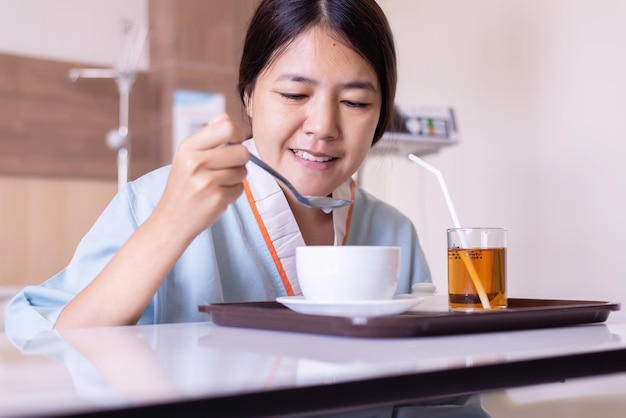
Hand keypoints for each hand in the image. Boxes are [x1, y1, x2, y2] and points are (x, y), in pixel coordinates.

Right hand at [153, 114, 248, 242]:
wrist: (171, 221)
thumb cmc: (183, 187)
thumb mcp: (187, 157)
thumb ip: (208, 137)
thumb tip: (224, 117)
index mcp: (188, 147)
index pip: (227, 128)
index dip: (238, 134)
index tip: (235, 142)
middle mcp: (195, 162)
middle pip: (241, 151)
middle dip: (240, 160)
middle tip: (227, 167)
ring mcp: (206, 182)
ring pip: (243, 171)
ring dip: (236, 178)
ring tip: (218, 183)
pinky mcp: (216, 199)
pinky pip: (240, 189)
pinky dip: (233, 193)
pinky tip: (217, 196)